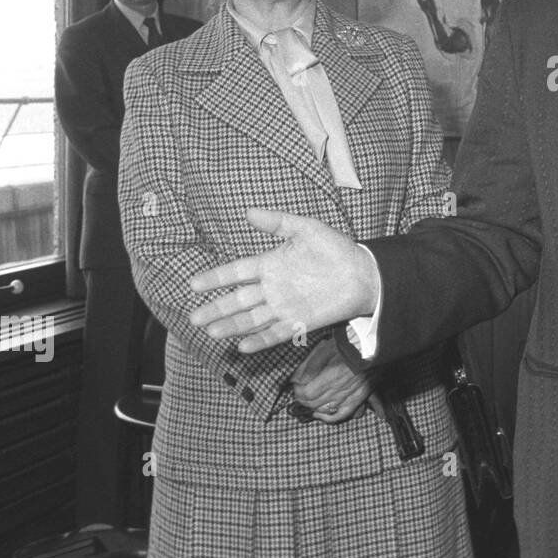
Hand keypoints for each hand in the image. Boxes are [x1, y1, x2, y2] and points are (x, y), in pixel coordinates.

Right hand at [187, 208, 378, 352]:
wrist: (364, 273)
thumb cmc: (336, 249)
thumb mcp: (306, 229)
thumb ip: (277, 222)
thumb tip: (249, 211)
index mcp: (271, 264)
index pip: (236, 272)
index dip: (216, 278)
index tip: (194, 284)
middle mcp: (273, 287)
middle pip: (238, 299)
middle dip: (216, 308)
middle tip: (194, 317)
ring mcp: (285, 306)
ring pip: (251, 318)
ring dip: (232, 325)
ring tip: (211, 332)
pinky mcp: (300, 321)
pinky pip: (276, 333)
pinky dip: (260, 340)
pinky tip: (243, 346)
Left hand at [290, 339, 372, 423]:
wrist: (373, 345)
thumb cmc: (348, 344)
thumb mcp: (326, 349)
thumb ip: (310, 366)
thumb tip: (295, 379)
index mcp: (332, 376)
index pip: (307, 393)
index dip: (297, 391)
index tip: (296, 385)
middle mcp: (340, 389)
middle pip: (313, 403)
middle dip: (302, 399)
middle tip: (300, 391)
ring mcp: (350, 395)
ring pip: (325, 409)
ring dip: (312, 406)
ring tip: (308, 400)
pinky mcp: (359, 398)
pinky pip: (342, 414)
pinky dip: (328, 417)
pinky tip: (319, 413)